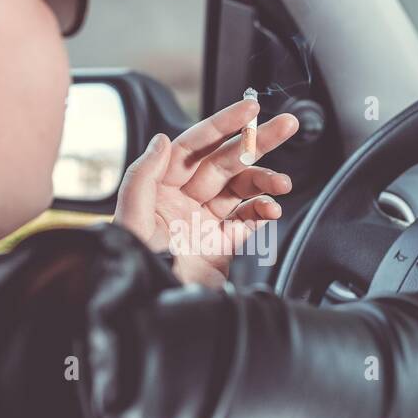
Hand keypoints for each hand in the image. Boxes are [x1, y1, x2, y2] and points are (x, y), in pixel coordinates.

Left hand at [114, 99, 298, 287]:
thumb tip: (162, 140)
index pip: (196, 145)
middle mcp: (185, 199)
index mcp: (162, 186)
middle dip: (257, 142)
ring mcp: (206, 220)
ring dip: (265, 180)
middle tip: (286, 126)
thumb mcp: (131, 216)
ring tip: (283, 183)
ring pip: (243, 188)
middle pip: (226, 161)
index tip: (249, 110)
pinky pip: (249, 219)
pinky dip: (264, 210)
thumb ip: (144, 174)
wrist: (151, 307)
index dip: (223, 124)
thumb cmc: (134, 264)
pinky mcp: (223, 244)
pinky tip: (272, 208)